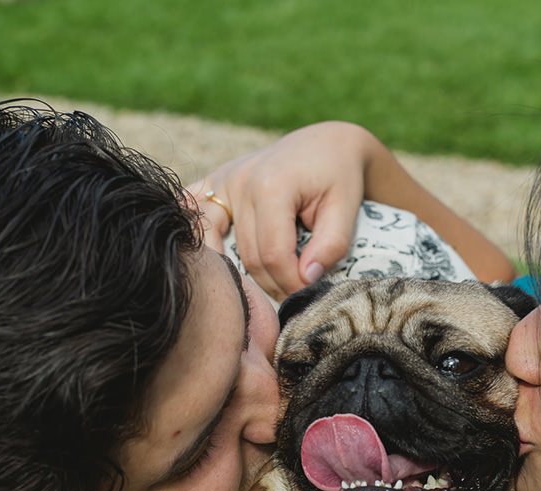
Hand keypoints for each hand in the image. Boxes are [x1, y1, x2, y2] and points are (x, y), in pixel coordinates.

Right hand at [186, 121, 377, 300]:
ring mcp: (220, 182)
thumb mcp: (347, 209)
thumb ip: (331, 245)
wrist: (324, 144)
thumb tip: (307, 279)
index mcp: (272, 186)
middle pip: (247, 256)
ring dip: (240, 273)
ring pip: (218, 247)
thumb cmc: (339, 176)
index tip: (308, 294)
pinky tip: (212, 265)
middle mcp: (238, 182)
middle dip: (272, 285)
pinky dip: (200, 242)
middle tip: (294, 296)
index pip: (273, 255)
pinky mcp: (211, 184)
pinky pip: (192, 217)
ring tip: (265, 286)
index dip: (291, 283)